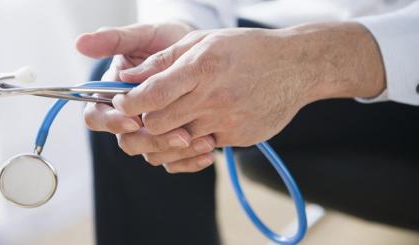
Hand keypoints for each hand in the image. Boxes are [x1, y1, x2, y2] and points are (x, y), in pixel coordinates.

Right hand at [76, 22, 217, 171]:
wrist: (199, 52)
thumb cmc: (167, 39)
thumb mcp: (145, 35)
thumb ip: (114, 40)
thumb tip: (80, 43)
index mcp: (113, 94)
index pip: (96, 116)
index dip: (111, 122)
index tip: (135, 119)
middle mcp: (128, 116)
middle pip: (126, 141)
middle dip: (151, 141)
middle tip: (180, 136)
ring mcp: (149, 131)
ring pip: (150, 154)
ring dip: (174, 151)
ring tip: (202, 141)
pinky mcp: (169, 141)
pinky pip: (173, 161)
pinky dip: (190, 160)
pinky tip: (209, 152)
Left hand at [113, 22, 384, 169]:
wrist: (296, 67)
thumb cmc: (247, 49)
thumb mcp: (202, 41)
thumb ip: (163, 60)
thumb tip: (128, 76)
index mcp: (201, 67)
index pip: (151, 94)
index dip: (128, 103)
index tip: (122, 103)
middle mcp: (213, 97)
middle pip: (158, 125)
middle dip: (142, 123)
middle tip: (140, 115)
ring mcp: (227, 122)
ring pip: (178, 142)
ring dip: (166, 135)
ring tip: (166, 123)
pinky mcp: (238, 138)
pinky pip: (203, 148)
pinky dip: (194, 140)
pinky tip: (198, 124)